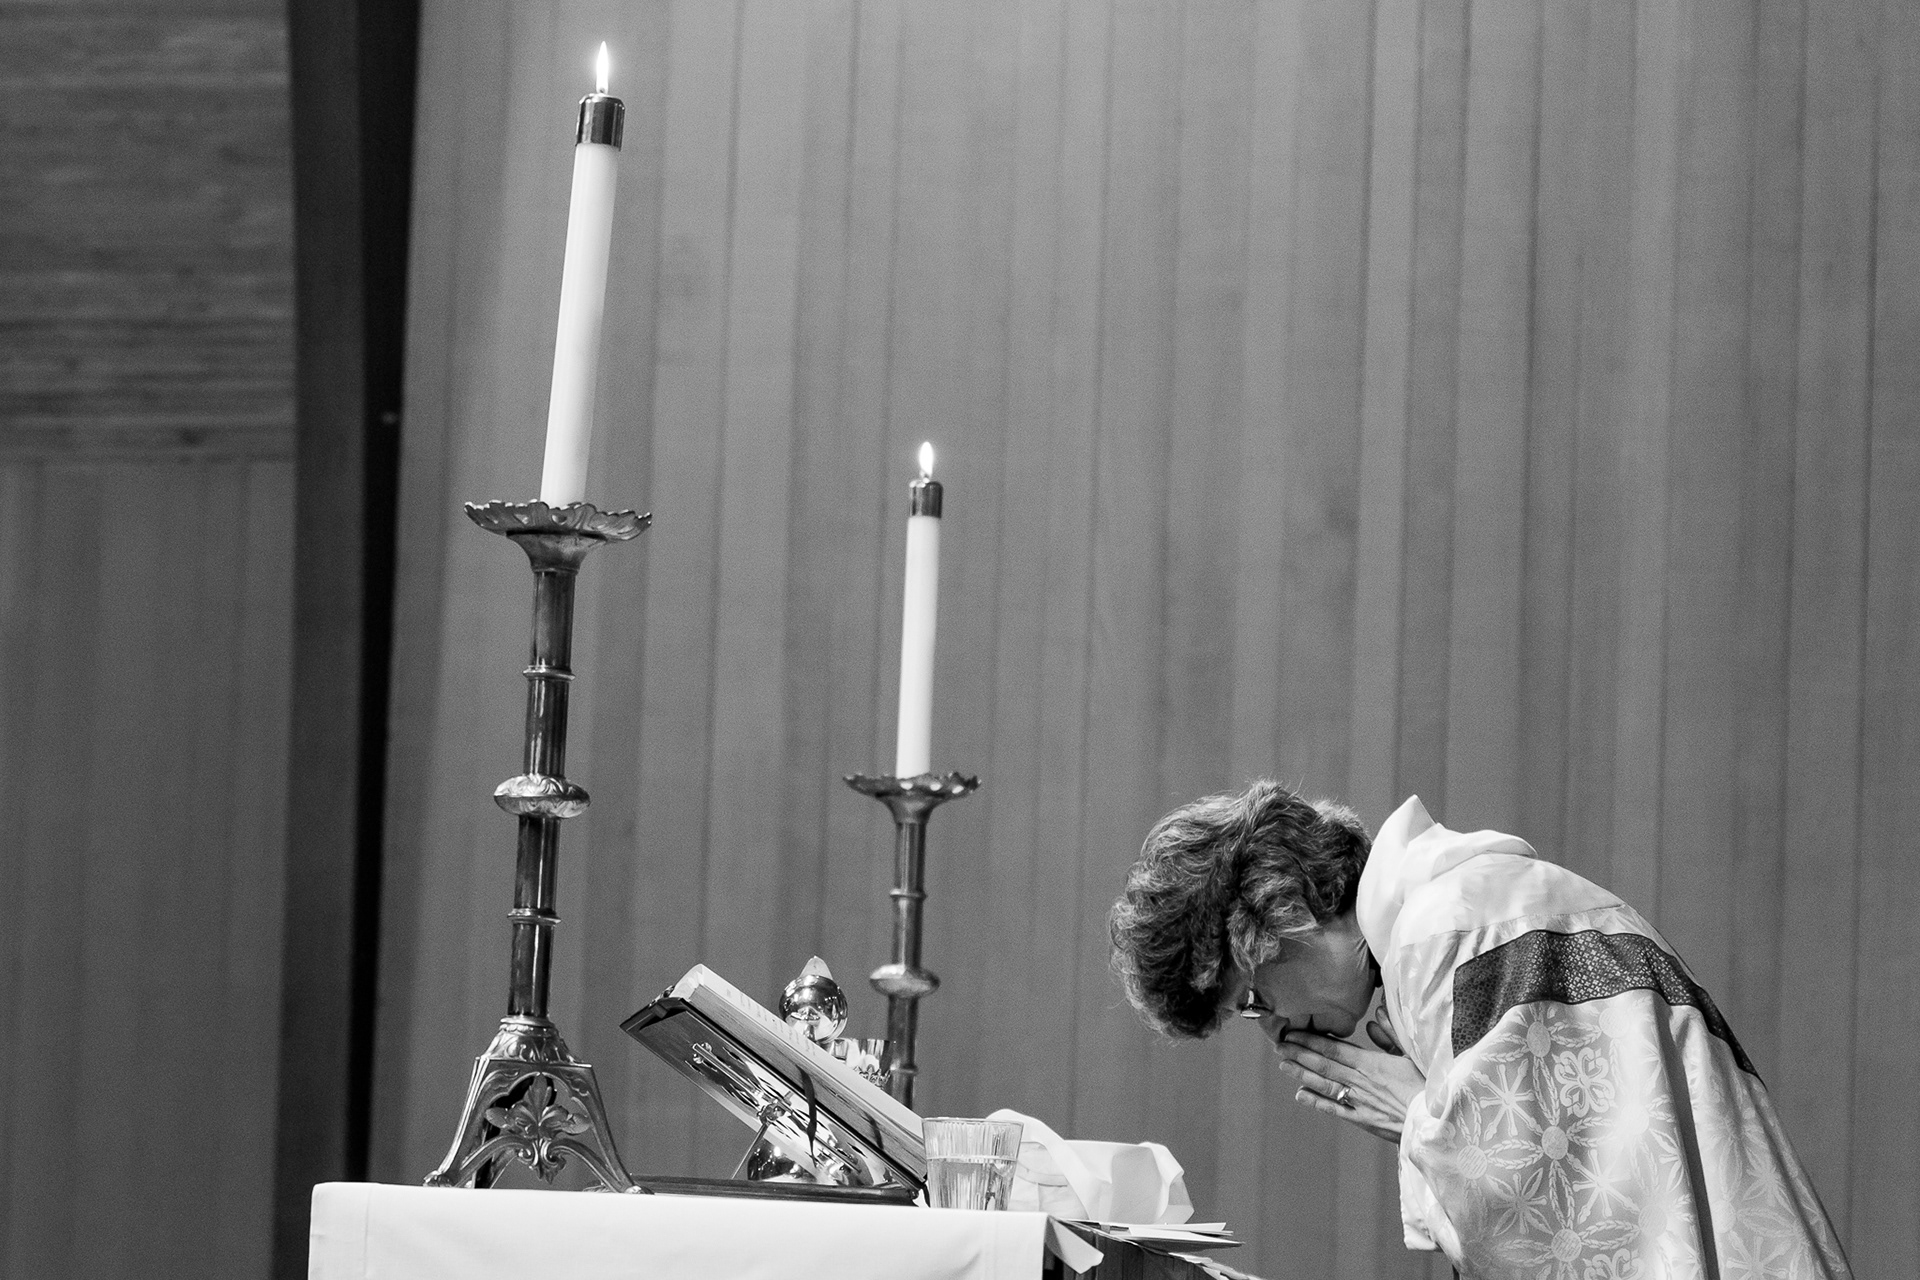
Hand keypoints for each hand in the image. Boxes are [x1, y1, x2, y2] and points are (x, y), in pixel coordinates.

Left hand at [1273, 1023, 1425, 1143]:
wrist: (1437, 1122)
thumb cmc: (1429, 1086)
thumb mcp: (1414, 1055)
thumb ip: (1392, 1034)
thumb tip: (1375, 1016)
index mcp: (1371, 1063)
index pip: (1334, 1049)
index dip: (1311, 1041)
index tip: (1292, 1034)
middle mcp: (1360, 1081)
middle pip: (1323, 1064)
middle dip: (1299, 1054)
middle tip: (1279, 1046)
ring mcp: (1359, 1101)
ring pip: (1324, 1085)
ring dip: (1302, 1074)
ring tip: (1283, 1066)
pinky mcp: (1363, 1120)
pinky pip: (1335, 1110)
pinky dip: (1317, 1102)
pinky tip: (1301, 1095)